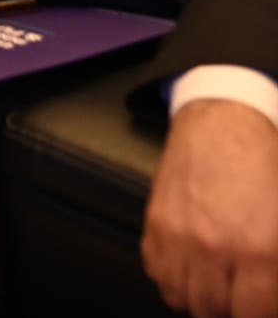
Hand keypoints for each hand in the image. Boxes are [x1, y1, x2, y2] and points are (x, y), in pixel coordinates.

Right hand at [145, 99, 277, 317]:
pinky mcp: (154, 222)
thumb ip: (274, 264)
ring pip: (178, 296)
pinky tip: (189, 267)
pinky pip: (155, 270)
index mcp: (258, 250)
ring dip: (196, 297)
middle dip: (228, 308)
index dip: (258, 312)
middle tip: (239, 298)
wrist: (224, 122)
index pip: (253, 313)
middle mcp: (213, 248)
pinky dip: (170, 276)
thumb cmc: (263, 165)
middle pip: (211, 310)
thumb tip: (268, 293)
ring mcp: (177, 235)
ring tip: (213, 288)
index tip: (259, 306)